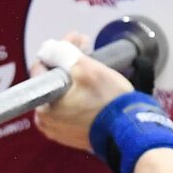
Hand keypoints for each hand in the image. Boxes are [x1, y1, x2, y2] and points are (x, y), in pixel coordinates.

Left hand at [31, 32, 133, 151]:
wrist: (130, 132)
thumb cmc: (109, 103)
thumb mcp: (85, 69)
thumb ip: (62, 54)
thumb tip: (48, 48)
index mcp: (43, 107)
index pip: (42, 68)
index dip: (59, 49)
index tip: (75, 39)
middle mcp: (46, 122)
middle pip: (52, 80)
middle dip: (68, 60)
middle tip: (85, 46)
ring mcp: (59, 130)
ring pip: (62, 93)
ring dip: (74, 75)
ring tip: (91, 61)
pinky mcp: (73, 134)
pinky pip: (70, 107)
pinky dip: (78, 93)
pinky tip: (91, 81)